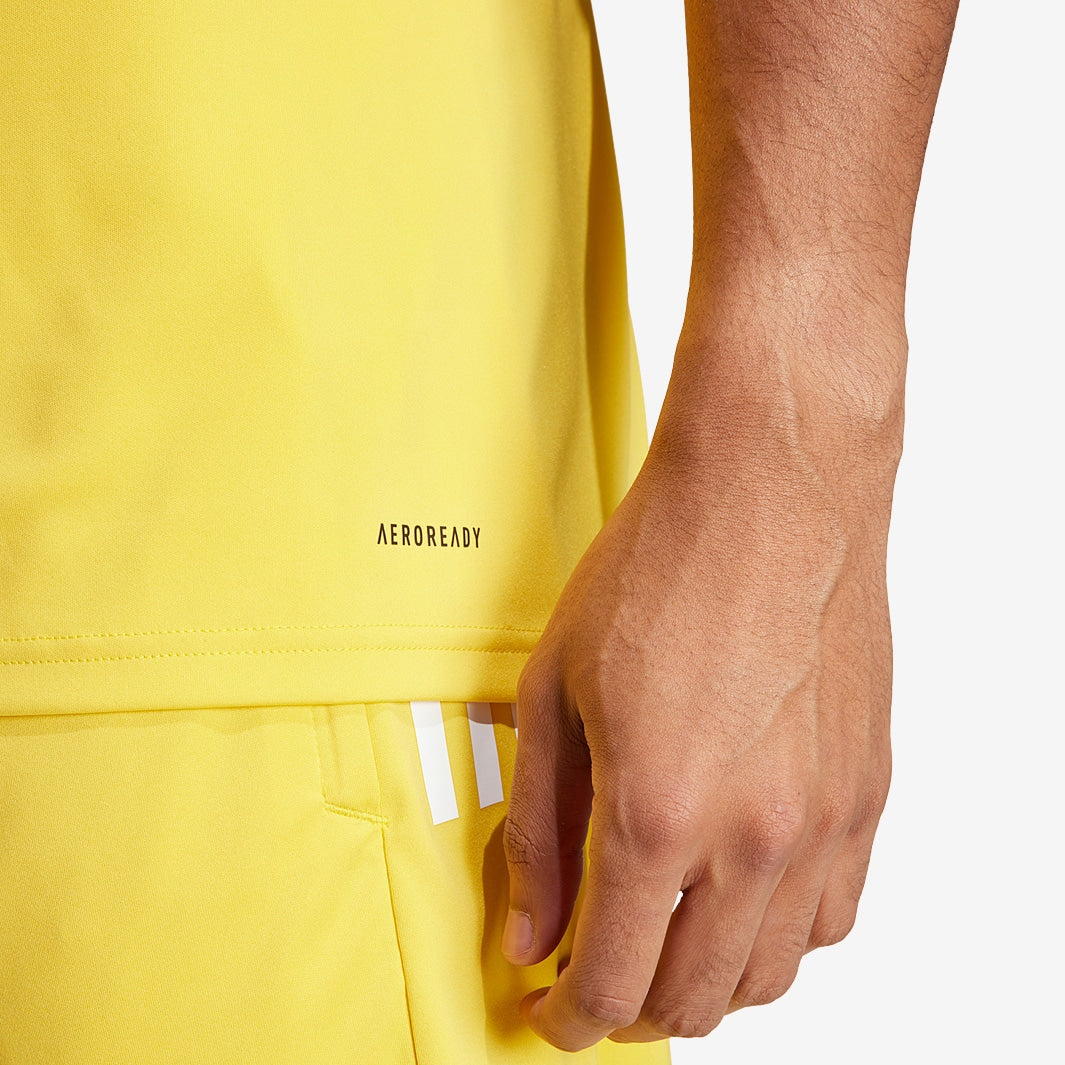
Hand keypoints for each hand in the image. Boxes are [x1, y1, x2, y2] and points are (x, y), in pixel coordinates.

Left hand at [500, 389, 896, 1048]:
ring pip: (768, 976)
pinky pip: (831, 917)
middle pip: (693, 998)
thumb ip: (540, 828)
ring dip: (705, 981)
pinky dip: (776, 936)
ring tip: (663, 937)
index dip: (568, 1018)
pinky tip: (739, 895)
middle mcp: (752, 836)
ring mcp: (822, 820)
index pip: (609, 979)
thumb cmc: (659, 568)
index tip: (551, 1013)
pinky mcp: (866, 793)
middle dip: (629, 1007)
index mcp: (656, 812)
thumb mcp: (555, 692)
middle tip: (594, 974)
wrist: (768, 490)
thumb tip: (530, 927)